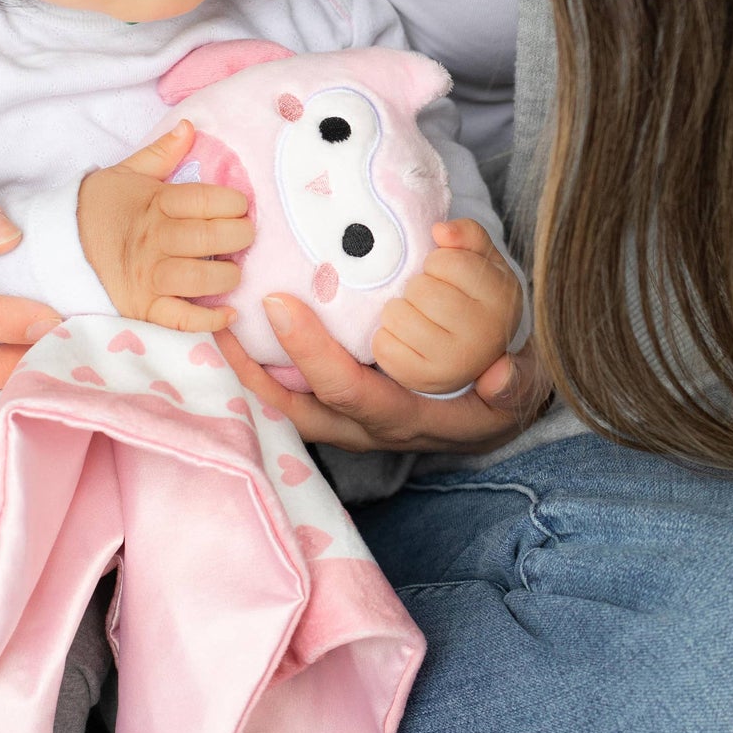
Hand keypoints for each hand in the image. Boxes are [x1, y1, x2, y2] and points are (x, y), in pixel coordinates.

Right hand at [75, 119, 253, 331]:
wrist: (57, 247)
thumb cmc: (98, 209)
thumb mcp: (125, 174)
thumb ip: (160, 153)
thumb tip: (189, 127)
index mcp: (155, 204)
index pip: (205, 199)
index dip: (233, 201)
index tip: (240, 205)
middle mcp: (155, 240)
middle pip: (208, 237)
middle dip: (239, 236)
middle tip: (245, 235)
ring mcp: (149, 277)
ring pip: (200, 279)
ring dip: (227, 277)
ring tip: (233, 272)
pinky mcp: (143, 308)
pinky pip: (181, 319)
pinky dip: (209, 321)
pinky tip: (229, 313)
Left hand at [217, 298, 551, 457]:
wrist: (498, 408)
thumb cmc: (504, 385)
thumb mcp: (521, 382)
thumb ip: (516, 381)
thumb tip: (500, 375)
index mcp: (411, 418)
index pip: (353, 394)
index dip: (313, 356)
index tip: (281, 305)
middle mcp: (371, 428)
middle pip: (298, 410)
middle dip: (252, 370)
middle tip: (218, 317)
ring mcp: (350, 422)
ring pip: (283, 409)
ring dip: (244, 374)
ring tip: (211, 326)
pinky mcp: (338, 408)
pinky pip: (287, 397)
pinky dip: (257, 371)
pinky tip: (234, 333)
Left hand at [373, 219, 523, 395]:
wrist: (477, 353)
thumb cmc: (472, 296)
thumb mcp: (482, 259)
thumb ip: (468, 235)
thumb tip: (441, 230)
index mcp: (503, 299)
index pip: (447, 261)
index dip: (437, 262)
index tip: (447, 274)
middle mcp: (484, 335)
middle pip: (420, 290)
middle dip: (417, 287)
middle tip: (429, 299)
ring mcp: (455, 363)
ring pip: (397, 315)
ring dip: (398, 310)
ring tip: (417, 317)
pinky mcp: (424, 380)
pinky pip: (382, 345)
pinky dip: (385, 337)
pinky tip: (405, 339)